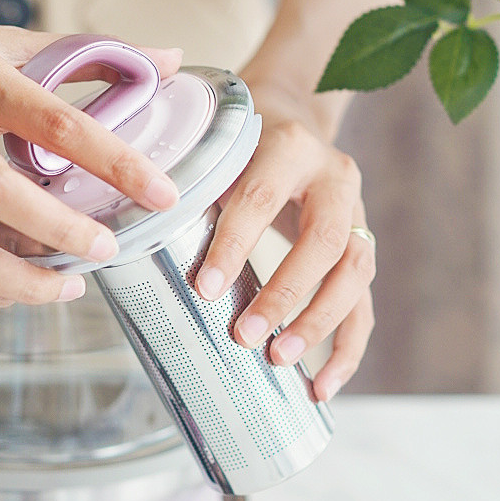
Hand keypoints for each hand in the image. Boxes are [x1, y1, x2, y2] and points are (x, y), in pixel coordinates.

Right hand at [0, 11, 180, 307]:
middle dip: (65, 232)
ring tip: (69, 286)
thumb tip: (169, 60)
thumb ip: (88, 54)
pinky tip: (26, 285)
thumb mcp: (4, 40)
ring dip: (23, 282)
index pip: (57, 124)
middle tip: (109, 247)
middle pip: (5, 195)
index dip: (115, 163)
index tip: (160, 193)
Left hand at [193, 79, 374, 401]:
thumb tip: (134, 247)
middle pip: (326, 242)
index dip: (234, 245)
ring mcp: (358, 214)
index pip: (263, 198)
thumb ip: (193, 188)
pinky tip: (322, 385)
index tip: (204, 289)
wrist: (294, 115)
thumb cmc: (241, 142)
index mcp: (291, 147)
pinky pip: (365, 303)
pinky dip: (347, 348)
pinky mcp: (363, 247)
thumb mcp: (218, 148)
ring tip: (279, 360)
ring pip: (355, 274)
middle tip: (246, 336)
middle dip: (286, 293)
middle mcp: (335, 179)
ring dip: (319, 323)